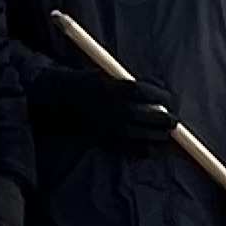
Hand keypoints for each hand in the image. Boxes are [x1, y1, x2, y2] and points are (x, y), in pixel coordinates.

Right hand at [30, 65, 177, 148]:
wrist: (52, 99)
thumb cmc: (80, 83)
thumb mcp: (105, 76)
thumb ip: (127, 87)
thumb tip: (154, 99)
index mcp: (121, 89)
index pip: (155, 96)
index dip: (166, 100)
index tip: (170, 102)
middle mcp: (120, 109)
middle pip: (156, 118)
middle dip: (167, 121)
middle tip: (173, 121)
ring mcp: (113, 127)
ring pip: (147, 135)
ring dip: (159, 136)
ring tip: (164, 135)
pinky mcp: (106, 140)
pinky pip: (131, 149)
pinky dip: (143, 149)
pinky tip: (149, 149)